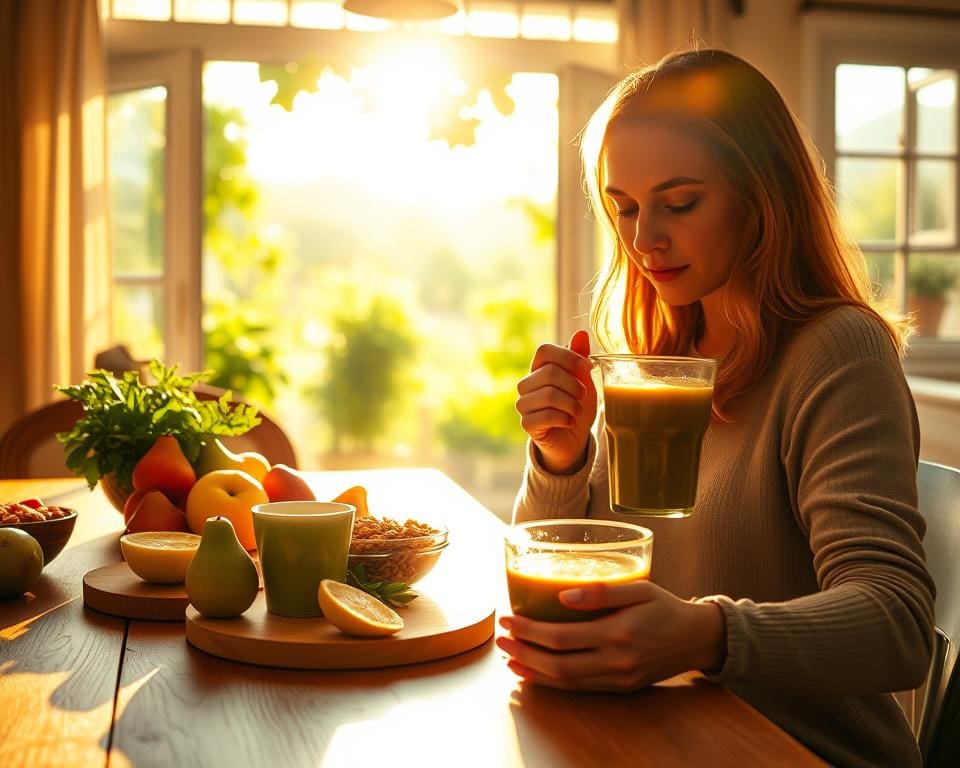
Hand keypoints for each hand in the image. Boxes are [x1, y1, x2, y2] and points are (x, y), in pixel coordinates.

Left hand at [496, 581, 725, 692]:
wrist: (698, 639)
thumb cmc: (666, 607)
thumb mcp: (639, 588)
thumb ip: (602, 592)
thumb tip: (562, 595)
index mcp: (618, 633)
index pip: (562, 638)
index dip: (530, 631)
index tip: (509, 619)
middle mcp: (616, 662)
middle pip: (558, 664)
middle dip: (524, 653)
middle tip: (501, 639)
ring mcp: (618, 679)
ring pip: (566, 682)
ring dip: (534, 672)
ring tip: (510, 659)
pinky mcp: (620, 688)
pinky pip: (580, 689)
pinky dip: (553, 683)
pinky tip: (536, 674)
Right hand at [515, 330, 596, 473]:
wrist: (573, 438)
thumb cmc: (576, 405)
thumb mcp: (583, 380)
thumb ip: (579, 358)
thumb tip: (580, 333)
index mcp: (539, 368)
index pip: (544, 350)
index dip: (567, 355)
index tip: (587, 366)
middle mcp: (526, 384)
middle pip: (549, 373)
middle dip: (574, 385)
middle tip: (583, 395)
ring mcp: (524, 404)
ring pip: (549, 395)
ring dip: (572, 405)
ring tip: (576, 411)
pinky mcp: (526, 423)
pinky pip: (547, 416)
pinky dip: (566, 419)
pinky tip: (569, 423)